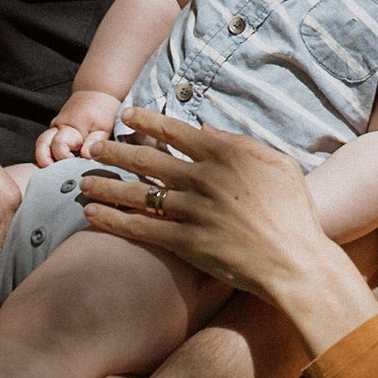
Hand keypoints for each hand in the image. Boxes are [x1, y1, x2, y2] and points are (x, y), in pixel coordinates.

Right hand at [35, 90, 121, 166]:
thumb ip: (95, 142)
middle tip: (52, 175)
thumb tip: (85, 157)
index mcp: (70, 127)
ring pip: (42, 144)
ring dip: (44, 159)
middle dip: (44, 161)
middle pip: (42, 145)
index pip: (59, 146)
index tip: (74, 167)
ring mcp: (55, 128)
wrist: (97, 91)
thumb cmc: (102, 109)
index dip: (64, 159)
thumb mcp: (104, 127)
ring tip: (51, 173)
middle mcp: (58, 127)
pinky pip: (47, 143)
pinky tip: (56, 166)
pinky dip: (49, 155)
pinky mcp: (56, 130)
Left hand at [81, 110, 377, 355]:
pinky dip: (114, 221)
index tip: (125, 115)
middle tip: (90, 147)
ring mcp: (193, 211)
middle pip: (148, 159)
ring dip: (106, 186)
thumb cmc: (295, 213)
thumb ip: (240, 142)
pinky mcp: (186, 243)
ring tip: (81, 182)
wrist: (296, 262)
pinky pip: (142, 229)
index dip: (147, 121)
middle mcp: (204, 178)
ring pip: (138, 194)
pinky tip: (93, 216)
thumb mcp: (277, 164)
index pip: (176, 131)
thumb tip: (204, 128)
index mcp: (226, 154)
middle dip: (115, 151)